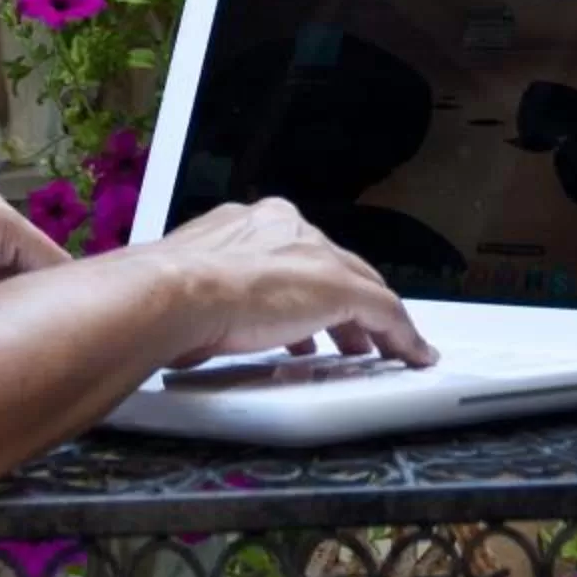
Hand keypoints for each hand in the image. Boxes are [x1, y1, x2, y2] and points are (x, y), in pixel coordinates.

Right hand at [124, 199, 436, 368]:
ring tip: (367, 349)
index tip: (307, 310)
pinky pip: (388, 312)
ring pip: (364, 288)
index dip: (309, 284)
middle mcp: (290, 229)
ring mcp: (317, 256)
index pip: (300, 252)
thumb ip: (207, 294)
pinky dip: (402, 337)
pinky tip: (409, 356)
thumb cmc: (167, 294)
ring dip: (369, 322)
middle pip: (335, 267)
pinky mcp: (340, 287)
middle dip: (343, 304)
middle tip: (349, 335)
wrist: (175, 292)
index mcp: (255, 220)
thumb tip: (195, 325)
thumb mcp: (192, 287)